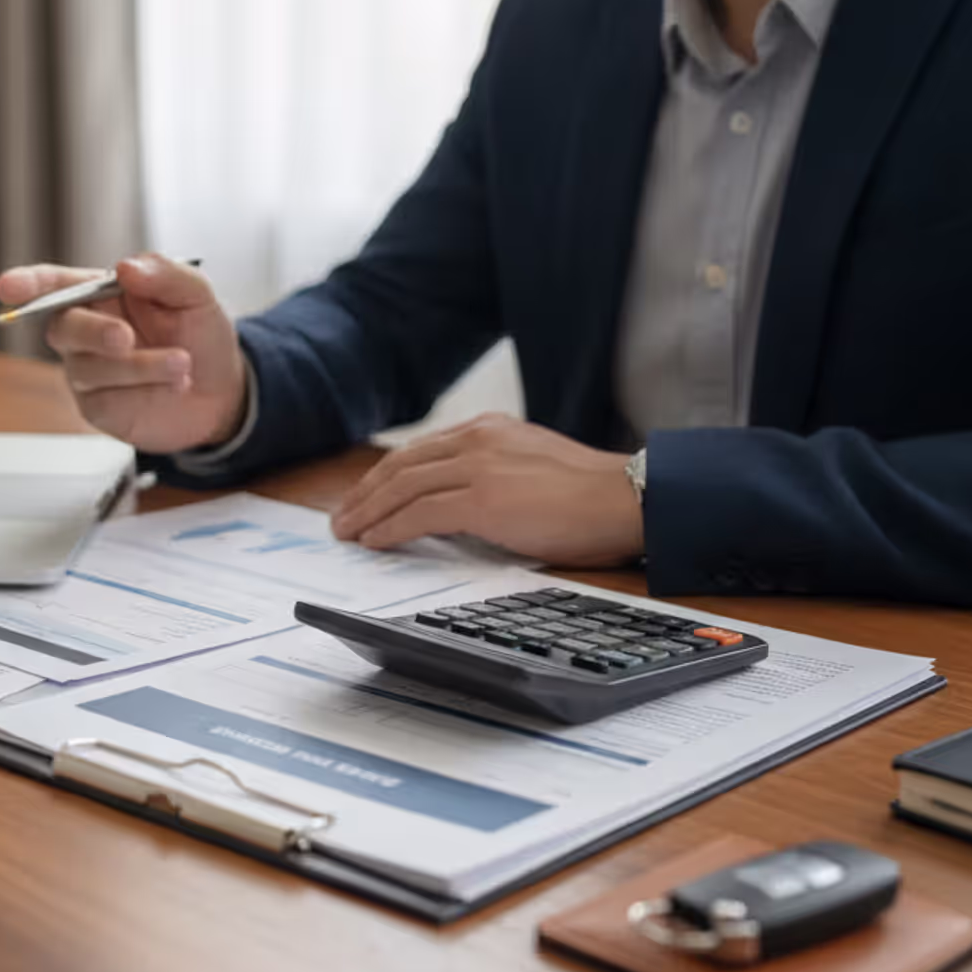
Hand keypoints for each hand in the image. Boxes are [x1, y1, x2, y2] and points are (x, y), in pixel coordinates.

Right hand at [0, 254, 248, 453]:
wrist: (222, 391)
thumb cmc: (200, 335)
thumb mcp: (197, 295)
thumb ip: (165, 274)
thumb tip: (126, 267)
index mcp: (102, 294)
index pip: (54, 284)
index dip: (28, 284)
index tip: (8, 287)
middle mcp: (87, 331)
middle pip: (63, 327)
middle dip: (94, 332)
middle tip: (126, 338)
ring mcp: (88, 372)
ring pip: (90, 367)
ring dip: (139, 366)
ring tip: (182, 365)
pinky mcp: (98, 408)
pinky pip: (106, 399)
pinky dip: (144, 390)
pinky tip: (174, 387)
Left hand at [330, 414, 643, 567]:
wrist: (627, 498)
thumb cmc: (592, 496)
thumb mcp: (532, 469)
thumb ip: (495, 474)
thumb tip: (462, 506)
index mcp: (490, 430)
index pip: (421, 451)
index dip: (386, 476)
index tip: (366, 496)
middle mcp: (478, 440)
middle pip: (402, 465)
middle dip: (366, 493)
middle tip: (343, 518)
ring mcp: (479, 467)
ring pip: (403, 487)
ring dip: (368, 512)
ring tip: (348, 533)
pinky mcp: (483, 499)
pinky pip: (419, 513)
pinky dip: (390, 529)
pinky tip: (374, 541)